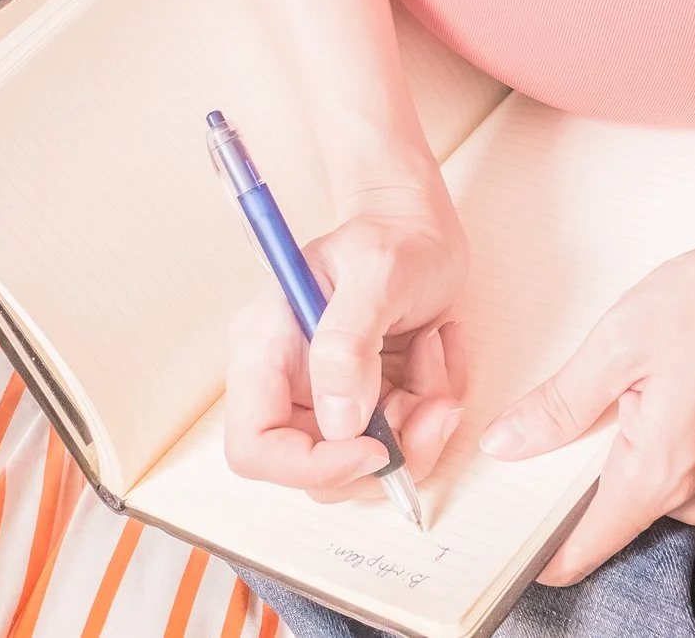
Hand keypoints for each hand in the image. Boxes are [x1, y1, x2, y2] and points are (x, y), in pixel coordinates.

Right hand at [224, 173, 471, 500]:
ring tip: (438, 355)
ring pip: (369, 463)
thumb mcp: (377, 272)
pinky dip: (434, 405)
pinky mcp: (366, 402)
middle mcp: (288, 382)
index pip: (255, 447)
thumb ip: (348, 345)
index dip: (312, 466)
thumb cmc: (392, 234)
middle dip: (388, 451)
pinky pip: (402, 439)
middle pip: (319, 471)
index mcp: (265, 350)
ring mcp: (328, 397)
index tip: (376, 448)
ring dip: (421, 423)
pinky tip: (439, 350)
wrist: (417, 223)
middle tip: (435, 400)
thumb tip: (340, 423)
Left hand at [479, 193, 694, 585]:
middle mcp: (694, 493)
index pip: (583, 550)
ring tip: (601, 389)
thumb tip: (507, 444)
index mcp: (660, 475)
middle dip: (566, 482)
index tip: (497, 534)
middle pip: (607, 516)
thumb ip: (560, 404)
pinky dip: (643, 436)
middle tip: (535, 427)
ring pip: (638, 485)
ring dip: (609, 450)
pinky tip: (641, 386)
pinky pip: (668, 464)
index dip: (534, 550)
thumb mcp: (619, 342)